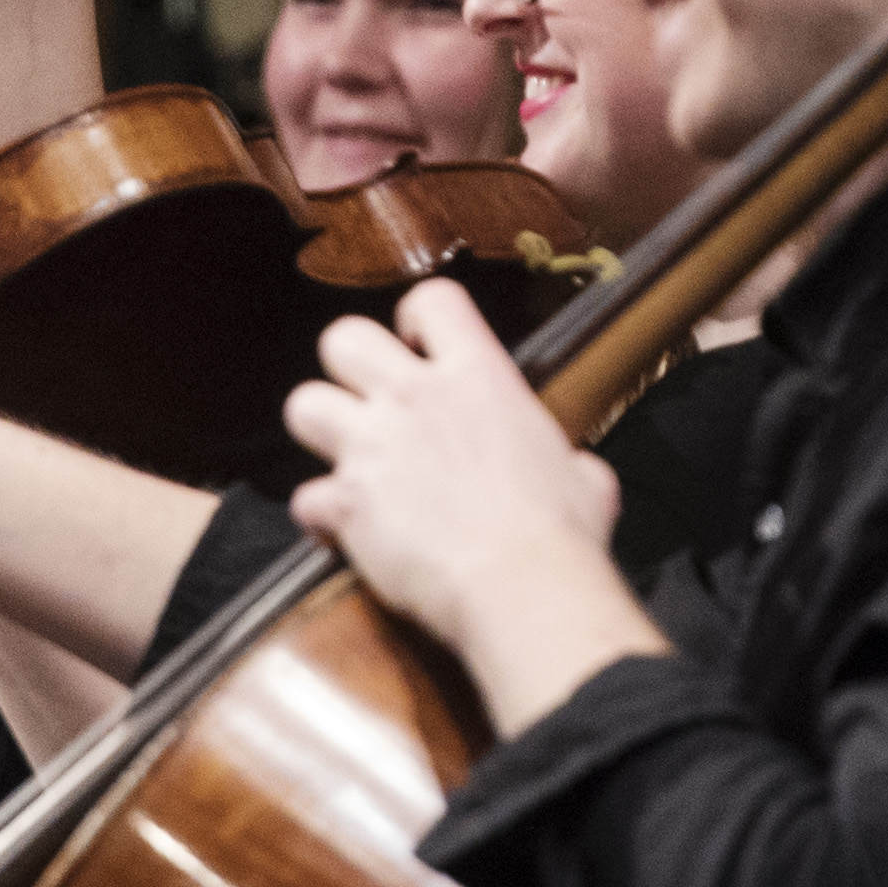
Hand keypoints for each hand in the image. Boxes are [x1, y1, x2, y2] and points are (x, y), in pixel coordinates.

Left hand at [278, 279, 643, 714]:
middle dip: (347, 366)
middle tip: (370, 400)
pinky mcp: (347, 501)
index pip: (433, 299)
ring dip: (319, 431)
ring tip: (343, 459)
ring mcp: (374, 446)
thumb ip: (566, 459)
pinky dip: (321, 518)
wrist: (521, 586)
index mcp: (479, 377)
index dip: (418, 319)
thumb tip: (577, 473)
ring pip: (302, 404)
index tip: (420, 345)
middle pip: (344, 336)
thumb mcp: (584, 477)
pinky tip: (342, 534)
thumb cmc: (558, 536)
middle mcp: (416, 398)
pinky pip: (305, 499)